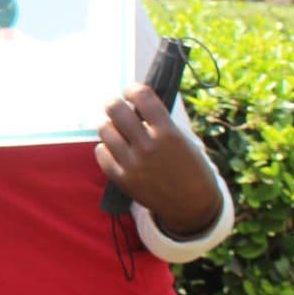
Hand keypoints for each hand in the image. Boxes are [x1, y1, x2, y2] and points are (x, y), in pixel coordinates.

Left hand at [95, 84, 220, 236]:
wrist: (192, 205)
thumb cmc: (190, 168)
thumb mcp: (183, 140)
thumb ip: (160, 122)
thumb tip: (135, 103)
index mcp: (168, 133)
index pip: (143, 98)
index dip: (133, 89)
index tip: (130, 91)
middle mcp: (148, 146)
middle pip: (115, 110)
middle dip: (114, 104)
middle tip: (117, 107)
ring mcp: (133, 164)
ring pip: (105, 130)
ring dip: (110, 126)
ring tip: (119, 131)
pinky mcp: (122, 179)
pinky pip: (101, 153)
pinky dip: (106, 148)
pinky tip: (115, 149)